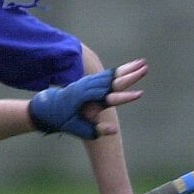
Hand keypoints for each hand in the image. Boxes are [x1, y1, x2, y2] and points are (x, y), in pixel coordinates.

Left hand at [28, 59, 147, 138]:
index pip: (111, 97)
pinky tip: (129, 67)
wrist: (47, 107)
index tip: (140, 94)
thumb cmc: (63, 121)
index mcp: (88, 100)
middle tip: (146, 68)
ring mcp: (89, 83)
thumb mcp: (79, 130)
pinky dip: (119, 70)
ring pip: (112, 74)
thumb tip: (115, 130)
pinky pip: (107, 74)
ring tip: (143, 63)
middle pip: (114, 80)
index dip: (125, 96)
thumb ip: (97, 131)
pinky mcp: (89, 81)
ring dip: (128, 68)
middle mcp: (90, 88)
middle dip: (131, 75)